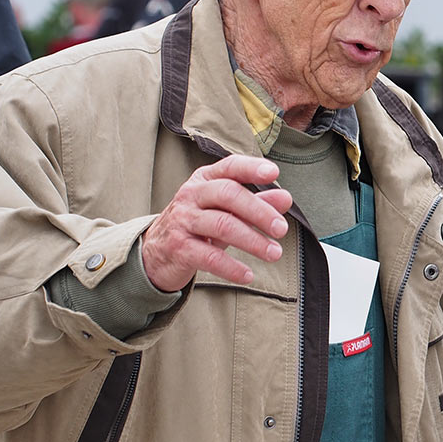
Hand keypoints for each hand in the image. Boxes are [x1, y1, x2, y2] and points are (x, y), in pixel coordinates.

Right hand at [141, 156, 294, 291]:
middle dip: (259, 211)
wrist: (157, 251)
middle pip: (229, 194)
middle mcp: (192, 195)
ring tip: (274, 254)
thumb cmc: (199, 225)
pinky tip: (248, 275)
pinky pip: (209, 257)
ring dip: (253, 241)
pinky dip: (232, 267)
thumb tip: (285, 198)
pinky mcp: (179, 248)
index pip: (229, 167)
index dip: (251, 168)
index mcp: (205, 180)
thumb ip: (256, 202)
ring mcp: (183, 220)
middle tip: (281, 229)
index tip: (274, 173)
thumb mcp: (226, 210)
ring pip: (222, 225)